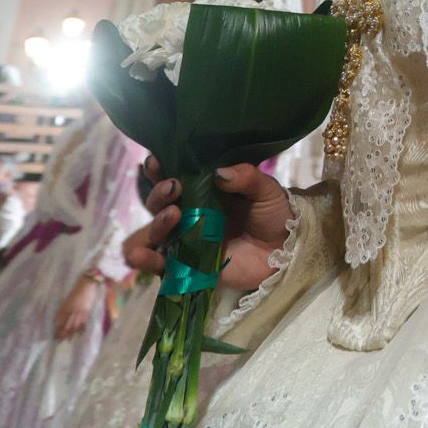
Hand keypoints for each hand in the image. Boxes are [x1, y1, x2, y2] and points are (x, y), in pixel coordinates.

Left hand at [54, 278, 100, 339]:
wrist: (88, 283)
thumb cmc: (77, 289)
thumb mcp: (68, 299)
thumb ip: (64, 308)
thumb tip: (57, 318)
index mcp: (66, 306)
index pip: (60, 320)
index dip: (57, 328)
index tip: (54, 335)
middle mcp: (72, 310)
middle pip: (66, 324)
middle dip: (62, 333)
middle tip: (59, 340)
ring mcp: (80, 311)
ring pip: (74, 325)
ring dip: (71, 333)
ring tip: (68, 340)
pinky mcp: (87, 311)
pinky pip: (83, 322)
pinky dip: (81, 328)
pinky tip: (80, 334)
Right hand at [126, 157, 291, 293]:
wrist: (287, 251)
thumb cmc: (273, 214)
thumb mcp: (266, 190)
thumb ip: (246, 178)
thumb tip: (219, 172)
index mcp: (203, 190)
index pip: (172, 176)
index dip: (159, 169)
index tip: (156, 161)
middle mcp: (189, 213)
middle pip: (158, 203)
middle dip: (159, 194)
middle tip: (174, 188)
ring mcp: (187, 240)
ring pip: (154, 232)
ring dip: (154, 224)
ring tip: (172, 216)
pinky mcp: (188, 266)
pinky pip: (160, 265)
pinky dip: (146, 260)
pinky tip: (141, 256)